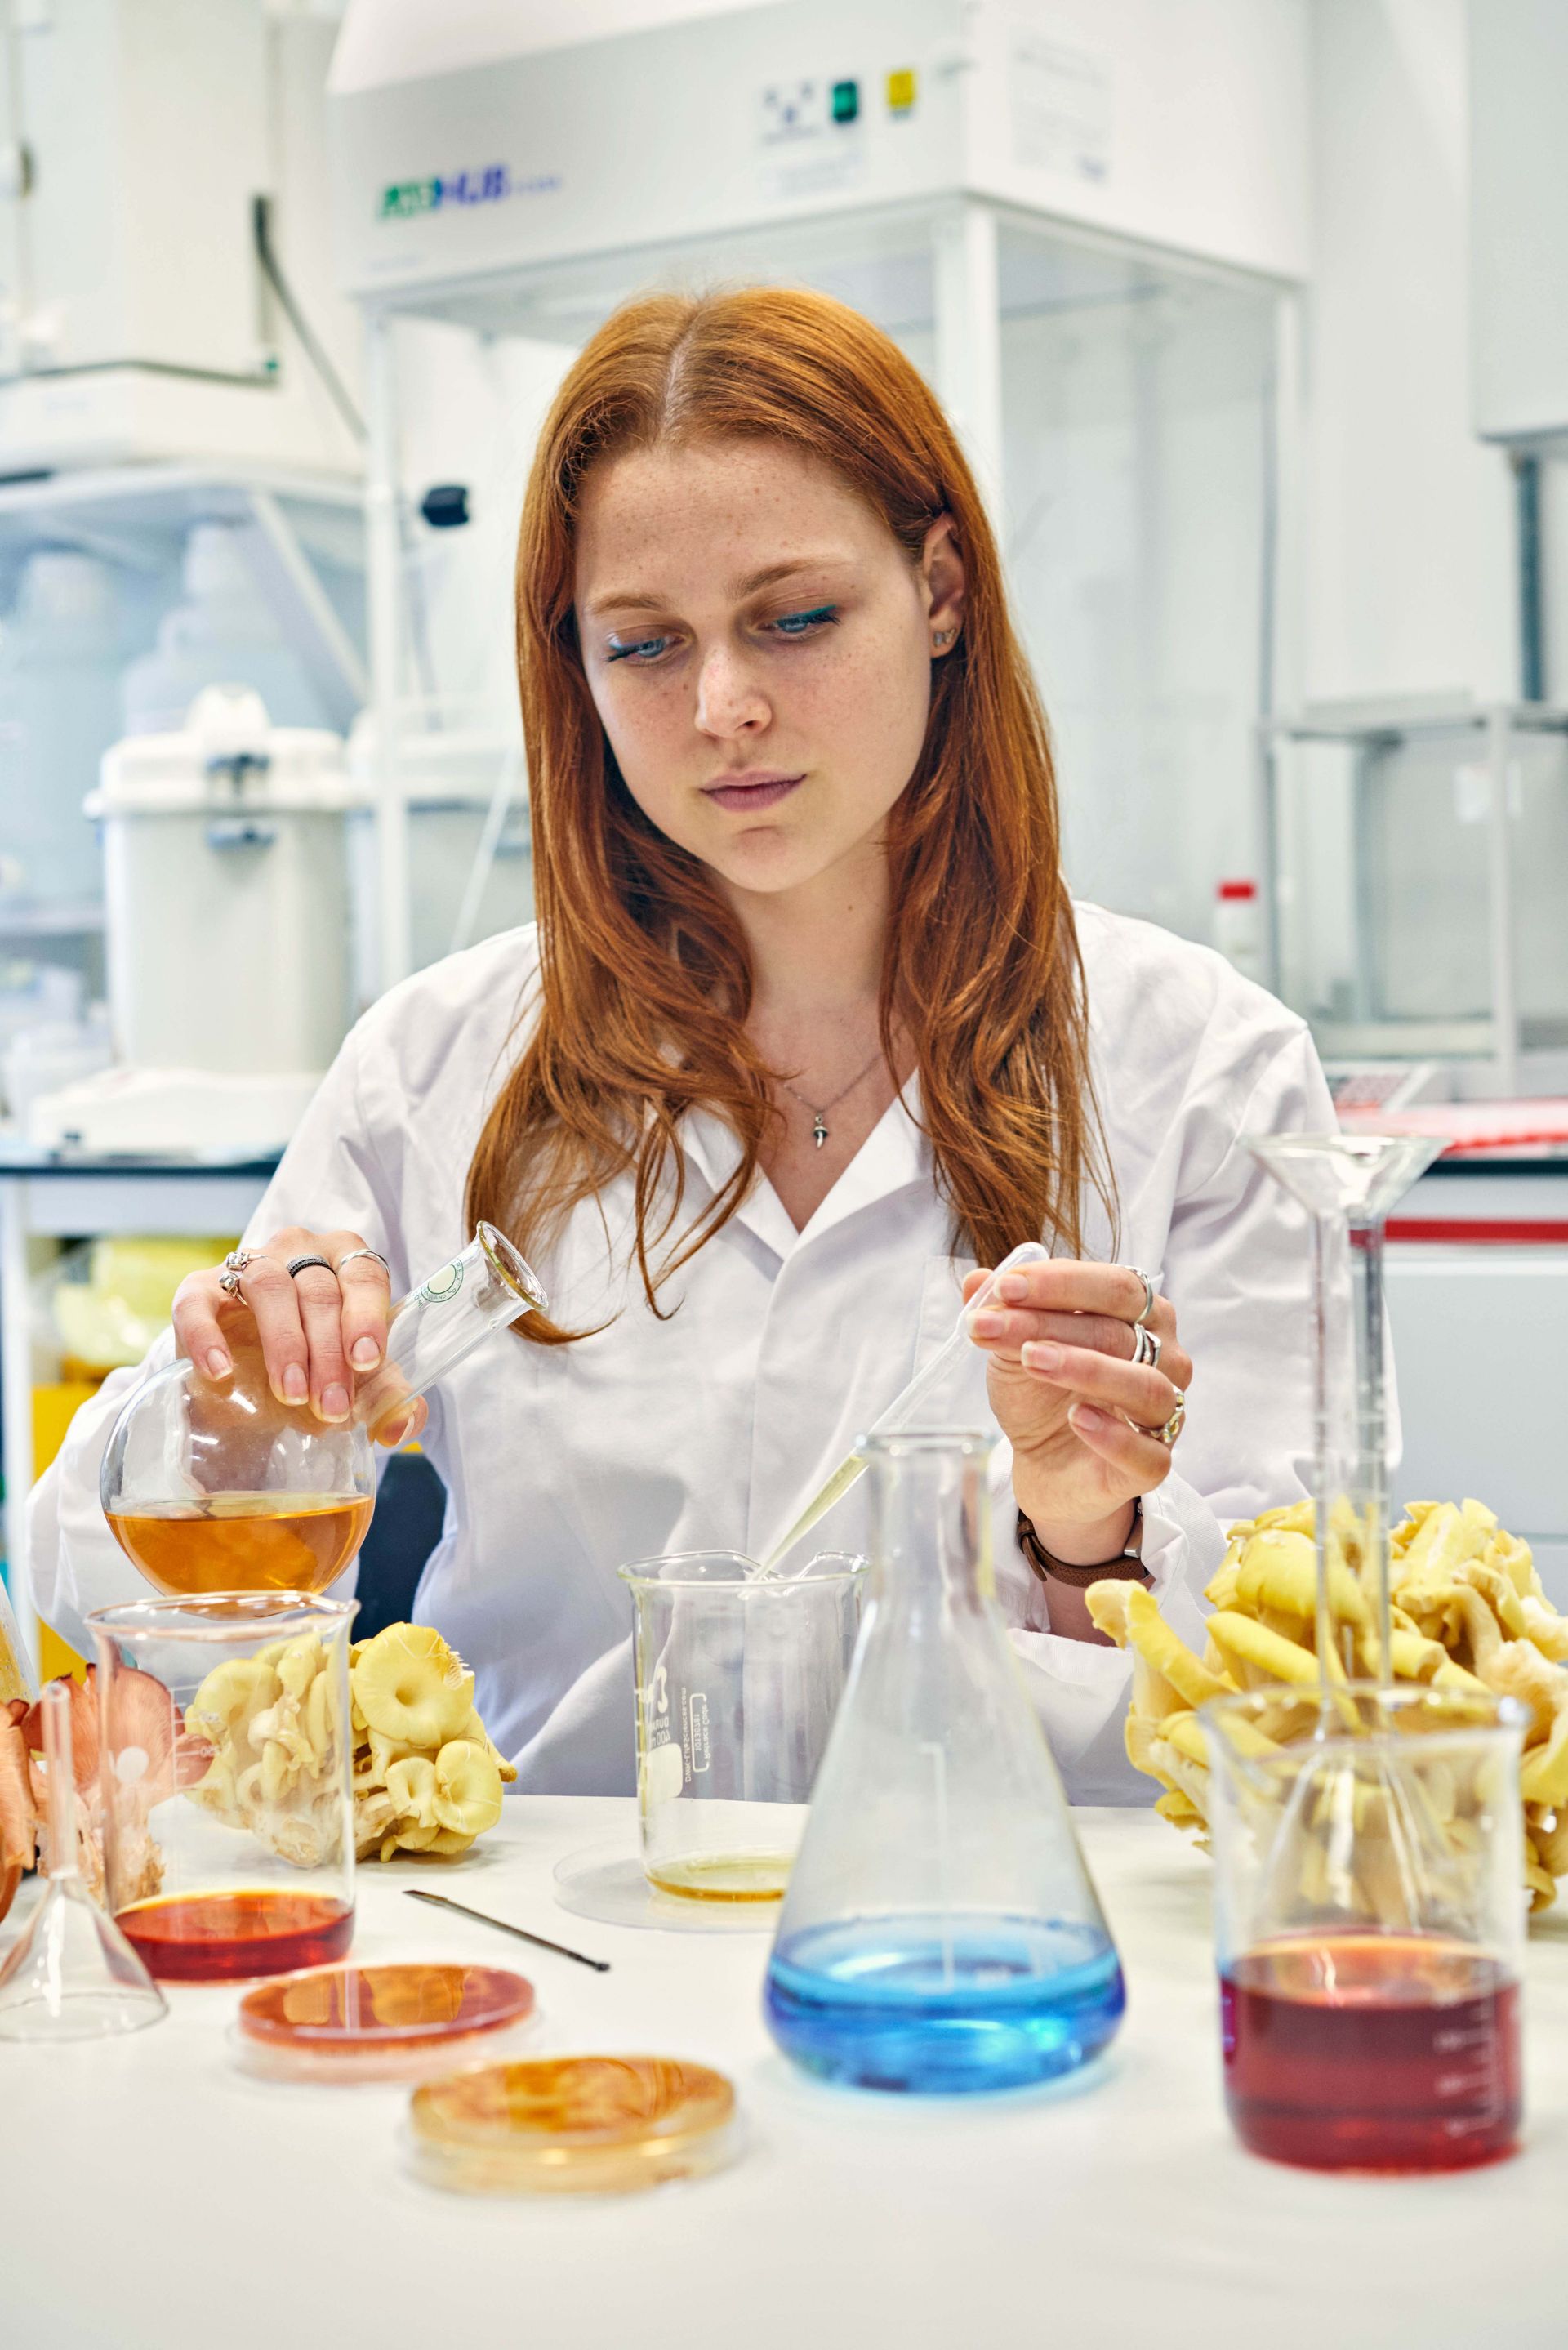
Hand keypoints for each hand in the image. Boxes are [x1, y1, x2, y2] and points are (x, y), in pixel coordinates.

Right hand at [171, 1227, 424, 1446]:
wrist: (247, 1372)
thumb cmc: (315, 1361)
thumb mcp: (352, 1377)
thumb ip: (383, 1396)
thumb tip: (402, 1425)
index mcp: (345, 1261)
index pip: (364, 1274)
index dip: (367, 1316)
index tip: (365, 1362)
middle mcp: (299, 1251)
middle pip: (319, 1290)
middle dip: (328, 1352)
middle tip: (330, 1406)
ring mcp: (247, 1265)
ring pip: (270, 1287)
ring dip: (284, 1343)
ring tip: (291, 1394)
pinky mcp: (198, 1289)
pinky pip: (199, 1302)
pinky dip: (209, 1337)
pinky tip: (222, 1373)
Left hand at [964, 1260, 1190, 1553]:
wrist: (1046, 1464)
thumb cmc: (1042, 1395)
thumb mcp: (1015, 1348)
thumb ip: (1004, 1313)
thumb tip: (977, 1281)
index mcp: (1142, 1317)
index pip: (1115, 1287)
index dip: (1061, 1282)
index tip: (1005, 1287)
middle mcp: (1166, 1359)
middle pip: (1123, 1331)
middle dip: (1053, 1323)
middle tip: (995, 1324)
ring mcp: (1164, 1414)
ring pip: (1144, 1386)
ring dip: (1087, 1369)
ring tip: (1032, 1360)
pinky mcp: (1153, 1464)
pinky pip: (1147, 1452)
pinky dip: (1113, 1435)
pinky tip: (1076, 1418)